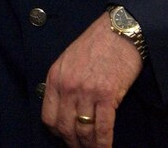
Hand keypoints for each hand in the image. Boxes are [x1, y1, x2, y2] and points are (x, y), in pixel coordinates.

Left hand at [40, 13, 142, 146]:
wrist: (119, 30)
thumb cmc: (97, 43)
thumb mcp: (69, 59)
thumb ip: (64, 82)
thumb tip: (65, 107)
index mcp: (55, 77)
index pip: (48, 117)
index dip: (57, 132)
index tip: (65, 138)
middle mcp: (67, 86)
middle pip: (64, 128)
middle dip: (73, 143)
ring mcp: (86, 92)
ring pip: (83, 131)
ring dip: (89, 146)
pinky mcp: (107, 96)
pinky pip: (102, 128)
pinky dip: (104, 143)